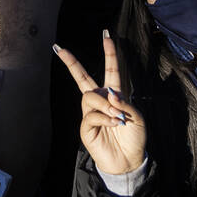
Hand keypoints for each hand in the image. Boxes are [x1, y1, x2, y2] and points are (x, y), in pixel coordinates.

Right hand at [54, 31, 146, 175]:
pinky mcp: (86, 127)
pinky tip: (114, 124)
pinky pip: (91, 115)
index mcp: (114, 94)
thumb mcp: (136, 117)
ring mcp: (91, 113)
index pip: (110, 69)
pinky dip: (105, 118)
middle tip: (60, 49)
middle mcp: (99, 100)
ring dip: (105, 105)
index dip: (109, 53)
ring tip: (118, 118)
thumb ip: (123, 102)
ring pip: (90, 97)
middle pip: (81, 78)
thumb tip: (108, 92)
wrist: (129, 160)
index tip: (106, 35)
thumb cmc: (134, 137)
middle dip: (71, 63)